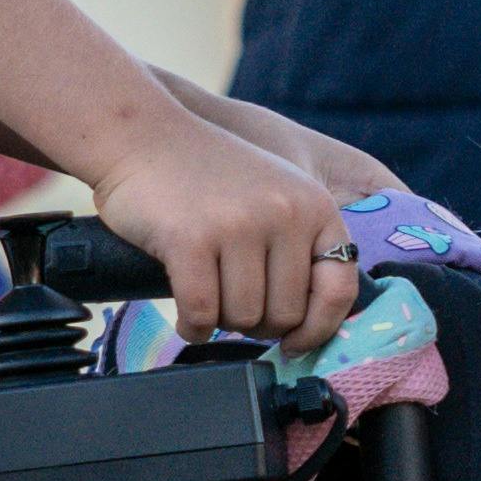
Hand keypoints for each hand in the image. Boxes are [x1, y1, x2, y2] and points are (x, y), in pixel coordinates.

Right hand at [89, 111, 356, 346]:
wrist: (141, 136)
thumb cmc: (204, 175)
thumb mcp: (274, 193)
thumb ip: (298, 244)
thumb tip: (308, 326)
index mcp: (314, 205)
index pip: (339, 288)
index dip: (319, 328)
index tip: (294, 343)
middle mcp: (284, 213)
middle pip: (286, 314)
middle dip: (257, 324)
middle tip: (231, 304)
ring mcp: (238, 225)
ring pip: (244, 318)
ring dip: (221, 322)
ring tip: (206, 297)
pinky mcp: (191, 240)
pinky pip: (202, 314)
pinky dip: (193, 326)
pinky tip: (186, 316)